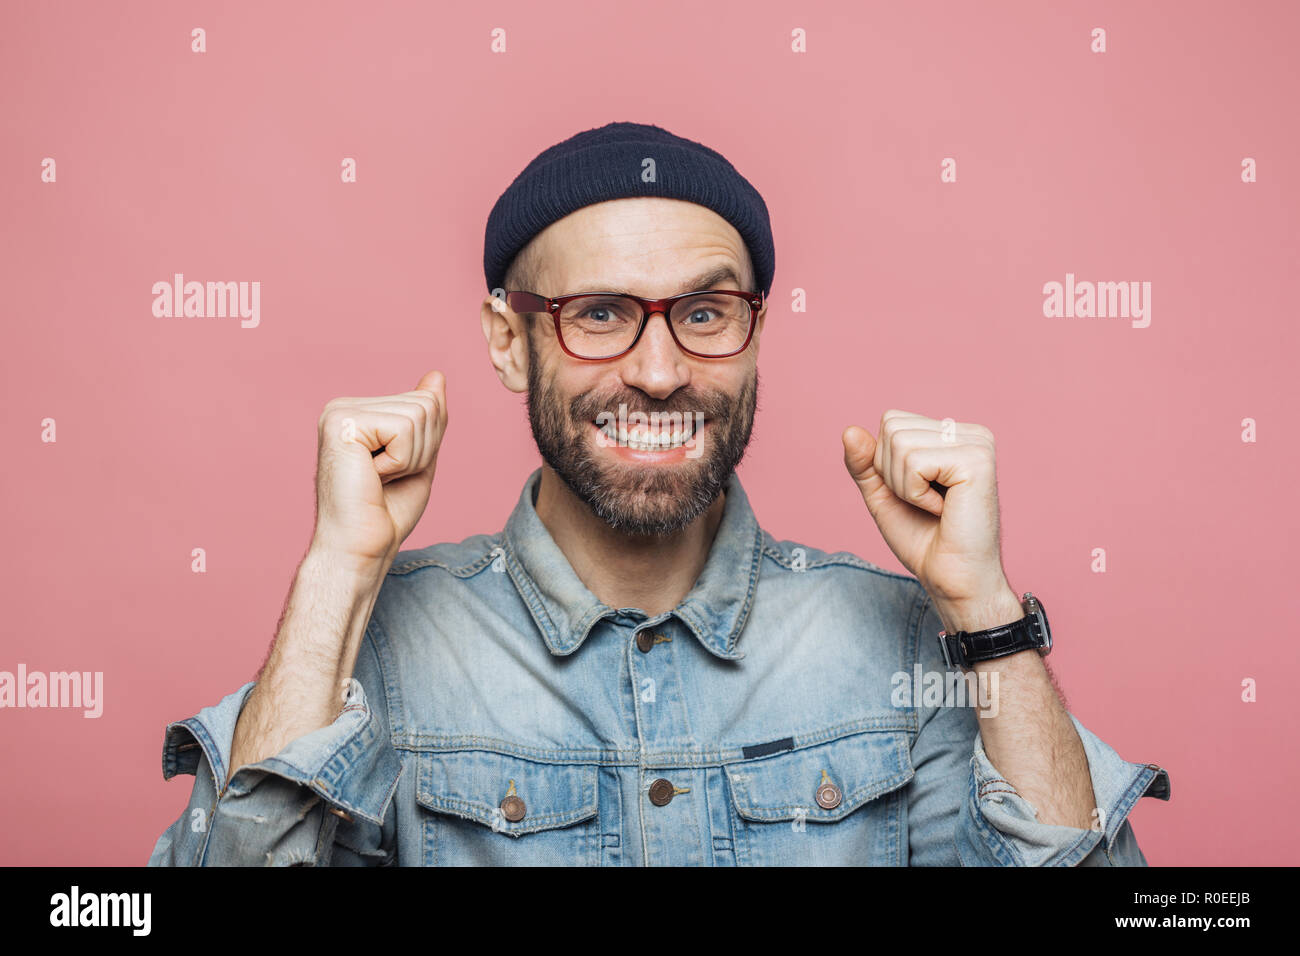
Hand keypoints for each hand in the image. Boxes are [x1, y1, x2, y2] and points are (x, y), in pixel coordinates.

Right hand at [311, 370, 447, 565]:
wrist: (360, 548)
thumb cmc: (386, 512)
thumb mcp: (419, 457)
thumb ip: (428, 417)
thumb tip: (436, 375)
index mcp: (360, 412)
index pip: (426, 401)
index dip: (428, 443)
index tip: (394, 472)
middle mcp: (344, 406)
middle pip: (425, 404)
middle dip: (423, 449)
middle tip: (388, 478)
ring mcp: (340, 412)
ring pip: (419, 415)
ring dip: (411, 457)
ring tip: (380, 478)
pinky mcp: (341, 423)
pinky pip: (403, 428)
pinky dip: (400, 461)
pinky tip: (373, 477)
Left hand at [842, 410, 1014, 628]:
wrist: (951, 578)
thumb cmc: (924, 539)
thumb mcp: (882, 494)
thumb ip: (864, 462)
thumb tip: (849, 431)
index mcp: (952, 434)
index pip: (891, 420)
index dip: (885, 462)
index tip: (915, 493)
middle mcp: (969, 432)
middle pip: (893, 427)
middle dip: (892, 473)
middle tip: (925, 503)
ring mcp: (977, 443)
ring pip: (900, 443)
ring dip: (905, 486)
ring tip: (934, 507)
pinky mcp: (977, 461)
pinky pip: (915, 462)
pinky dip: (916, 493)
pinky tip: (943, 509)